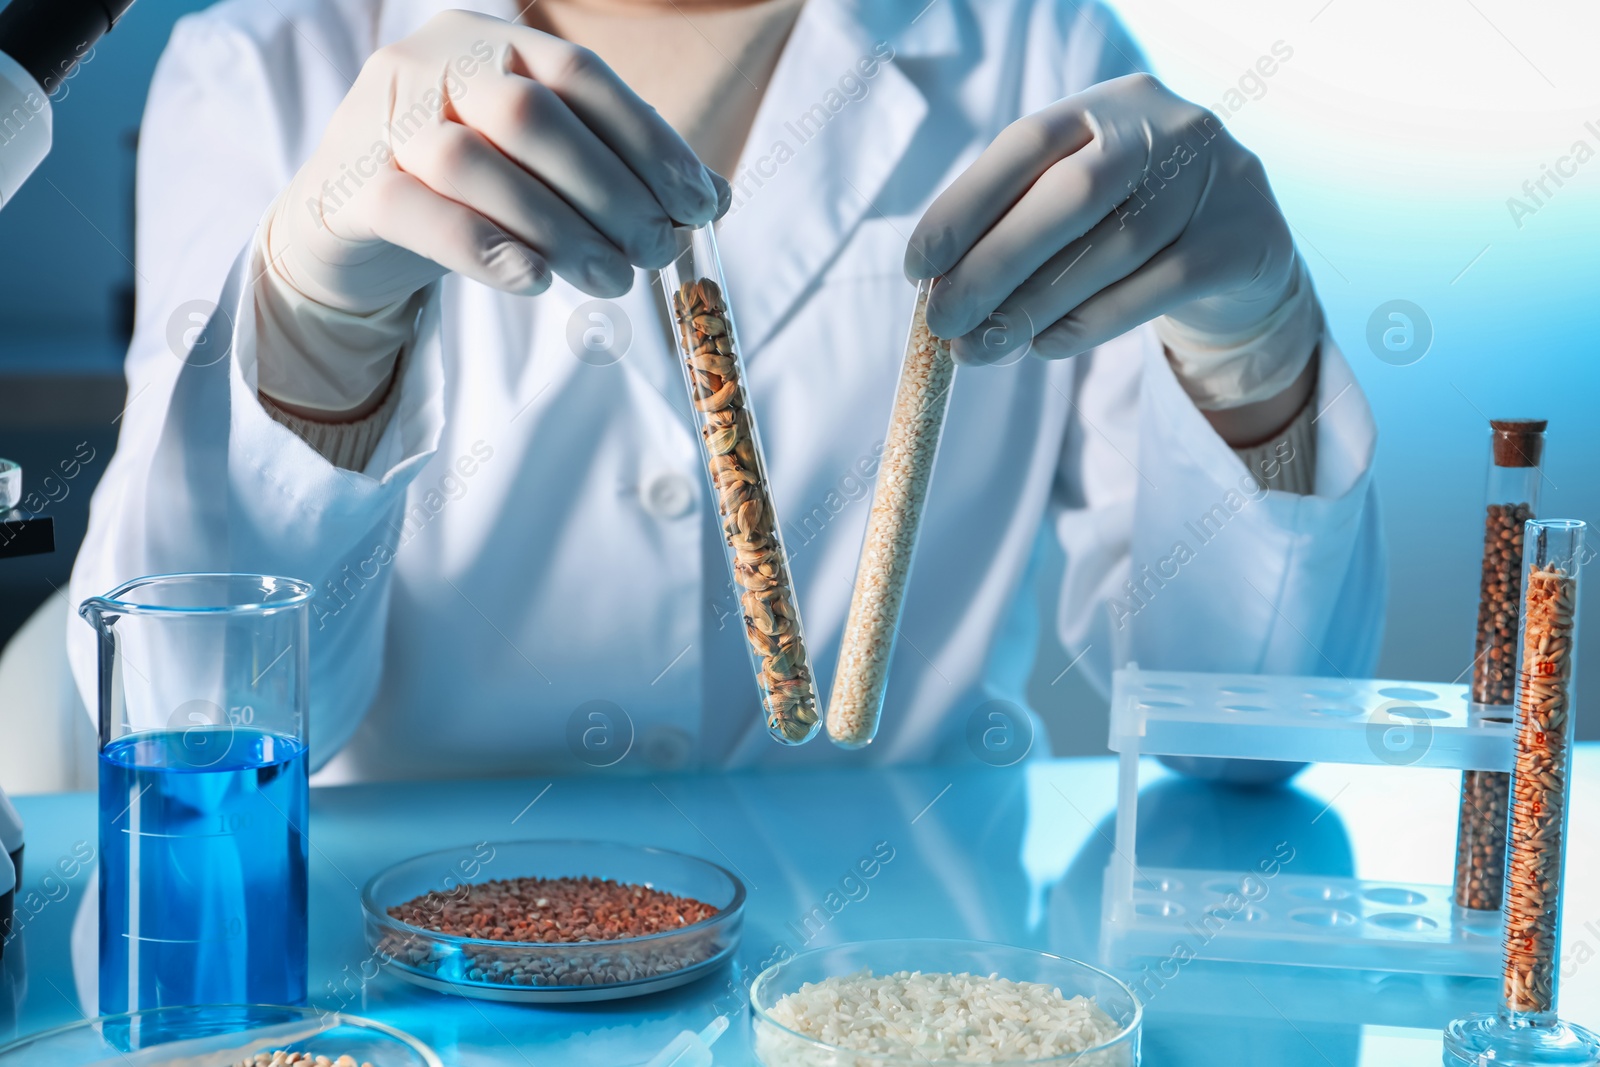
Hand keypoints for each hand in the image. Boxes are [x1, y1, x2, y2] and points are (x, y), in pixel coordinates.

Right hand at [267, 10, 725, 315]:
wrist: (347, 228)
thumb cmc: (466, 193)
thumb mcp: (545, 171)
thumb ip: (621, 172)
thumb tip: (713, 199)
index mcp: (491, 40)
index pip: (579, 75)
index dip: (647, 141)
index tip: (697, 204)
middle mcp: (432, 62)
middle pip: (531, 114)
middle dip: (609, 190)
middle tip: (656, 253)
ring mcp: (381, 119)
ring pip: (474, 162)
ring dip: (557, 228)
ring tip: (611, 280)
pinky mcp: (348, 187)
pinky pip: (421, 213)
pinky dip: (487, 250)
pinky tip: (537, 283)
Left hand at [906, 73, 1296, 366]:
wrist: (1243, 250)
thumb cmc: (1131, 226)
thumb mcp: (1078, 203)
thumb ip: (1017, 226)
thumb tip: (940, 290)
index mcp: (1108, 105)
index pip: (1025, 143)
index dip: (964, 206)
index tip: (918, 266)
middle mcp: (1166, 129)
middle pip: (1071, 196)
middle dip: (995, 264)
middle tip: (943, 320)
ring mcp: (1214, 179)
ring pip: (1112, 248)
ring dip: (1034, 306)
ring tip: (981, 346)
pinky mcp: (1241, 240)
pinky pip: (1155, 289)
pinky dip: (1090, 323)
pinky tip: (1046, 345)